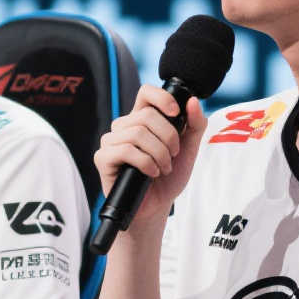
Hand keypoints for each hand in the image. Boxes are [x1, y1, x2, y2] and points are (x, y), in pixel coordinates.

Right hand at [92, 85, 207, 229]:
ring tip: (163, 168)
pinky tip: (150, 173)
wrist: (157, 206)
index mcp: (142, 119)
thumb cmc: (169, 177)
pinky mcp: (103, 158)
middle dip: (168, 138)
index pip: (146, 92)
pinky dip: (145, 163)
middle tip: (173, 156)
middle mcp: (124, 126)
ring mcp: (111, 141)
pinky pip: (126, 150)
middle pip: (147, 115)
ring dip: (159, 153)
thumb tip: (193, 101)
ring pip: (137, 133)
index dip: (162, 97)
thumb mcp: (189, 150)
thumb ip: (195, 125)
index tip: (176, 114)